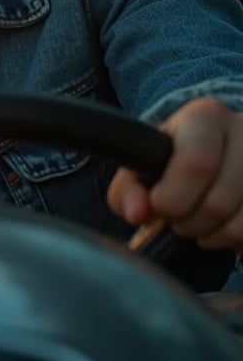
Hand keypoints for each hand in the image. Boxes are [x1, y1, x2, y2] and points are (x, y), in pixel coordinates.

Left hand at [108, 97, 242, 251]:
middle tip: (178, 216)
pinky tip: (225, 226)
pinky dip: (236, 243)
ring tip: (201, 221)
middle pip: (218, 203)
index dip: (173, 197)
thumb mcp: (146, 162)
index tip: (159, 206)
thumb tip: (137, 213)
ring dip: (212, 237)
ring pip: (240, 226)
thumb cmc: (175, 158)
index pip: (196, 163)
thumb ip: (128, 189)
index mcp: (206, 116)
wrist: (219, 149)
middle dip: (188, 222)